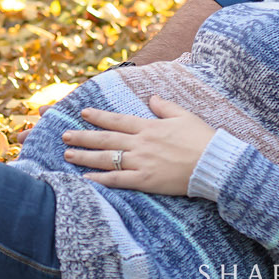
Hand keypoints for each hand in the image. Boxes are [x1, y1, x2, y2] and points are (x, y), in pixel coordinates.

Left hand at [62, 97, 215, 195]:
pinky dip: (100, 179)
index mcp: (149, 127)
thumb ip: (165, 106)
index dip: (98, 117)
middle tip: (65, 136)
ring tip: (67, 155)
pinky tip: (86, 179)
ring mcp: (141, 162)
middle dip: (83, 137)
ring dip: (85, 157)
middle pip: (106, 139)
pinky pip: (118, 180)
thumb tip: (152, 98)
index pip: (117, 120)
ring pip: (107, 158)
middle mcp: (140, 143)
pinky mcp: (145, 181)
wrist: (213, 163)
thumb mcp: (184, 115)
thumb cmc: (202, 138)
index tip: (82, 113)